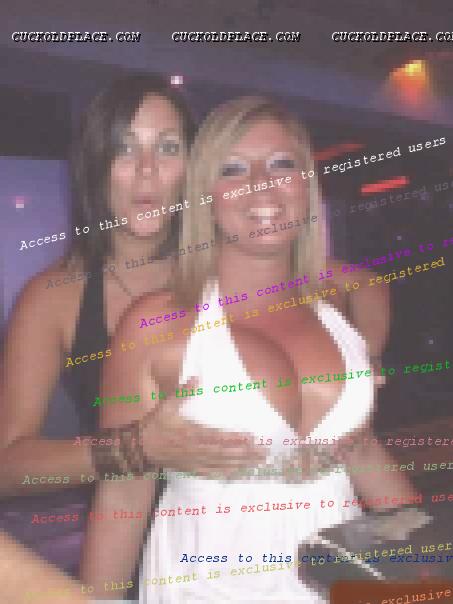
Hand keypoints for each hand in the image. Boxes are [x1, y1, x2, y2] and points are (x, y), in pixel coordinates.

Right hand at [140, 378, 266, 477]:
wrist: (140, 447)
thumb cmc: (155, 425)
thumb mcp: (166, 405)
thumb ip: (182, 392)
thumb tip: (196, 377)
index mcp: (190, 432)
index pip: (217, 437)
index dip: (234, 438)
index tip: (251, 437)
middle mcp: (195, 449)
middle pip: (224, 453)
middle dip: (244, 453)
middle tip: (263, 453)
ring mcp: (194, 461)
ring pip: (220, 464)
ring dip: (240, 464)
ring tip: (257, 462)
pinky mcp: (191, 468)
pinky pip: (211, 473)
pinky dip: (225, 474)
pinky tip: (238, 473)